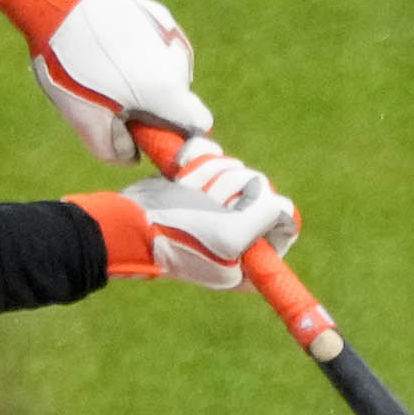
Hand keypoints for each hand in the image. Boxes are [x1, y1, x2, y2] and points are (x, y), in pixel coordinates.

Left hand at [0, 0, 208, 165]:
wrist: (58, 3)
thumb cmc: (71, 67)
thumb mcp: (86, 121)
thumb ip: (113, 150)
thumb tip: (132, 154)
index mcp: (168, 90)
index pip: (199, 124)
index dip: (180, 136)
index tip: (152, 136)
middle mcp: (178, 61)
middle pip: (176, 97)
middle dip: (152, 107)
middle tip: (113, 103)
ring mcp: (169, 31)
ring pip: (166, 69)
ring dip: (145, 78)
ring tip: (104, 70)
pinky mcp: (155, 12)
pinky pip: (157, 44)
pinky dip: (141, 52)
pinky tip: (108, 46)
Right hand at [84, 138, 299, 289]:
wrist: (128, 223)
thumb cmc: (178, 236)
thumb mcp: (232, 236)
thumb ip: (267, 216)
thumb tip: (277, 201)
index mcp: (251, 259)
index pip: (285, 223)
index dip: (267, 208)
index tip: (243, 210)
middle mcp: (239, 234)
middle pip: (260, 189)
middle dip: (230, 189)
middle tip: (205, 206)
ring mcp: (217, 207)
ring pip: (236, 169)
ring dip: (208, 176)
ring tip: (186, 194)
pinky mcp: (198, 185)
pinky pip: (213, 156)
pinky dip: (197, 158)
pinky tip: (179, 174)